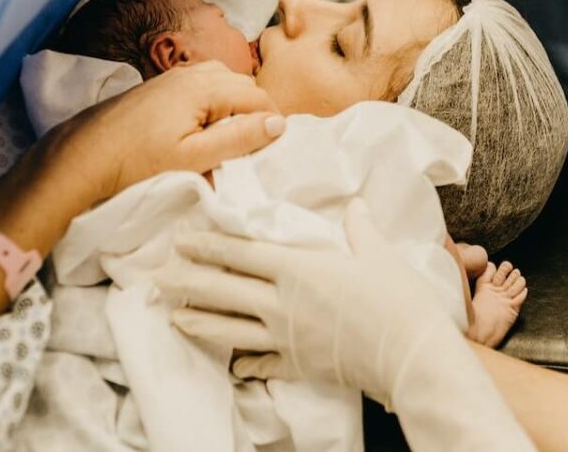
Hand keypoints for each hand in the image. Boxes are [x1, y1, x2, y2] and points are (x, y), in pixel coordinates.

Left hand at [42, 60, 284, 203]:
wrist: (81, 156)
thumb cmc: (137, 162)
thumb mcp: (193, 158)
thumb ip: (238, 138)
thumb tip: (278, 123)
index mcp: (204, 87)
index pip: (257, 95)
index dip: (273, 119)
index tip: (277, 145)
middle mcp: (191, 73)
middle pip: (243, 83)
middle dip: (257, 109)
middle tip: (258, 143)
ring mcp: (173, 77)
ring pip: (223, 80)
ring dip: (236, 102)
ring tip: (235, 134)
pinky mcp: (160, 86)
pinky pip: (203, 82)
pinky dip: (216, 99)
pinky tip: (207, 123)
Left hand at [155, 199, 457, 400]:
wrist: (409, 354)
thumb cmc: (396, 298)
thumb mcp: (377, 252)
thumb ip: (359, 225)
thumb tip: (355, 202)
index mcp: (298, 269)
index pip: (241, 253)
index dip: (208, 245)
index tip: (181, 240)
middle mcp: (282, 303)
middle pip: (225, 289)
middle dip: (188, 281)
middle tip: (157, 277)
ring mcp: (286, 338)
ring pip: (231, 329)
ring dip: (199, 321)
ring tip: (173, 316)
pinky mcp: (298, 365)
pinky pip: (261, 363)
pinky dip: (243, 362)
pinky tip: (230, 364)